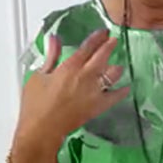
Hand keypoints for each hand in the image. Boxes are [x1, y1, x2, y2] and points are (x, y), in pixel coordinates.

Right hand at [14, 30, 128, 155]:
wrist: (43, 130)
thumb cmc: (36, 104)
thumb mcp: (39, 75)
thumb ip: (51, 56)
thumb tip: (54, 39)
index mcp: (70, 67)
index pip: (88, 47)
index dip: (97, 37)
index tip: (103, 32)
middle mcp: (85, 77)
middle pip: (102, 57)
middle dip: (109, 46)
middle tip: (114, 40)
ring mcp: (93, 93)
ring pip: (111, 75)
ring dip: (116, 68)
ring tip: (119, 65)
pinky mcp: (97, 108)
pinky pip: (114, 98)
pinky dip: (121, 92)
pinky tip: (126, 88)